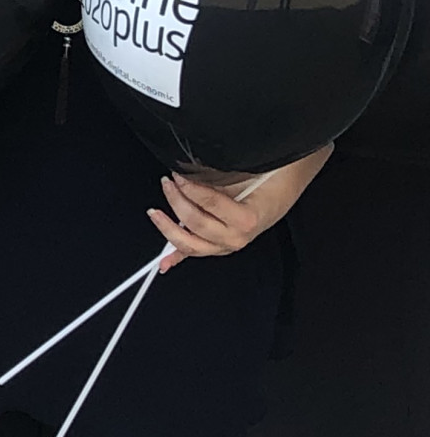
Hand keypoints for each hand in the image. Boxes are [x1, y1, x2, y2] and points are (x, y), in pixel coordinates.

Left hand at [149, 153, 318, 269]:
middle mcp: (237, 237)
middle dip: (177, 202)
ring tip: (155, 212)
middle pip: (197, 224)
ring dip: (169, 229)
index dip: (190, 188)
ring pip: (192, 245)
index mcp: (247, 219)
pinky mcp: (219, 247)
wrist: (282, 192)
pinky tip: (164, 263)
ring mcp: (226, 245)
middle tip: (168, 182)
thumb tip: (189, 173)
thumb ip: (218, 177)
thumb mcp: (246, 174)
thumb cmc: (268, 183)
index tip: (178, 175)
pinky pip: (195, 252)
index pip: (210, 204)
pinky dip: (177, 257)